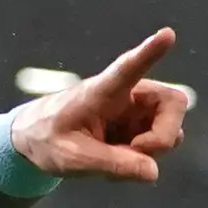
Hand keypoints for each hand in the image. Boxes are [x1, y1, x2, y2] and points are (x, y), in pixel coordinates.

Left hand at [14, 29, 188, 185]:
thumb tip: (152, 172)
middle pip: (173, 103)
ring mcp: (136, 112)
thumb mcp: (74, 158)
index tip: (167, 35)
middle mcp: (128, 95)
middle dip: (164, 134)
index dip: (149, 53)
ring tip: (115, 160)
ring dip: (152, 150)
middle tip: (138, 152)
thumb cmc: (48, 139)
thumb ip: (112, 164)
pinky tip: (115, 162)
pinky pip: (157, 146)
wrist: (35, 141)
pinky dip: (143, 160)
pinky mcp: (137, 128)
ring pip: (170, 128)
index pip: (128, 68)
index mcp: (103, 90)